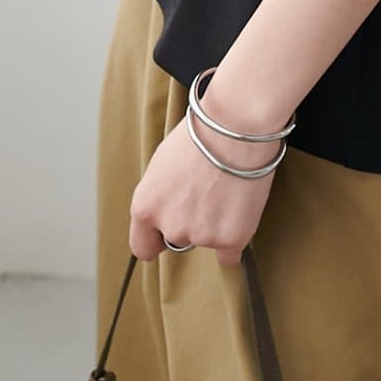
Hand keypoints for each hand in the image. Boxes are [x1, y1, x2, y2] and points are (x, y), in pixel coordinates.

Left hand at [129, 112, 278, 267]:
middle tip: (205, 194)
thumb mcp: (162, 163)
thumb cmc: (200, 134)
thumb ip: (160, 195)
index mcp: (145, 207)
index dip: (155, 239)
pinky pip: (230, 253)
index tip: (165, 232)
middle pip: (178, 240)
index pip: (142, 246)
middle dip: (189, 224)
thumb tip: (167, 208)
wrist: (235, 128)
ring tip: (225, 189)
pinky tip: (238, 212)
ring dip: (214, 226)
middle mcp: (169, 226)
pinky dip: (234, 237)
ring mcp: (200, 236)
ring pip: (206, 241)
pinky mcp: (231, 239)